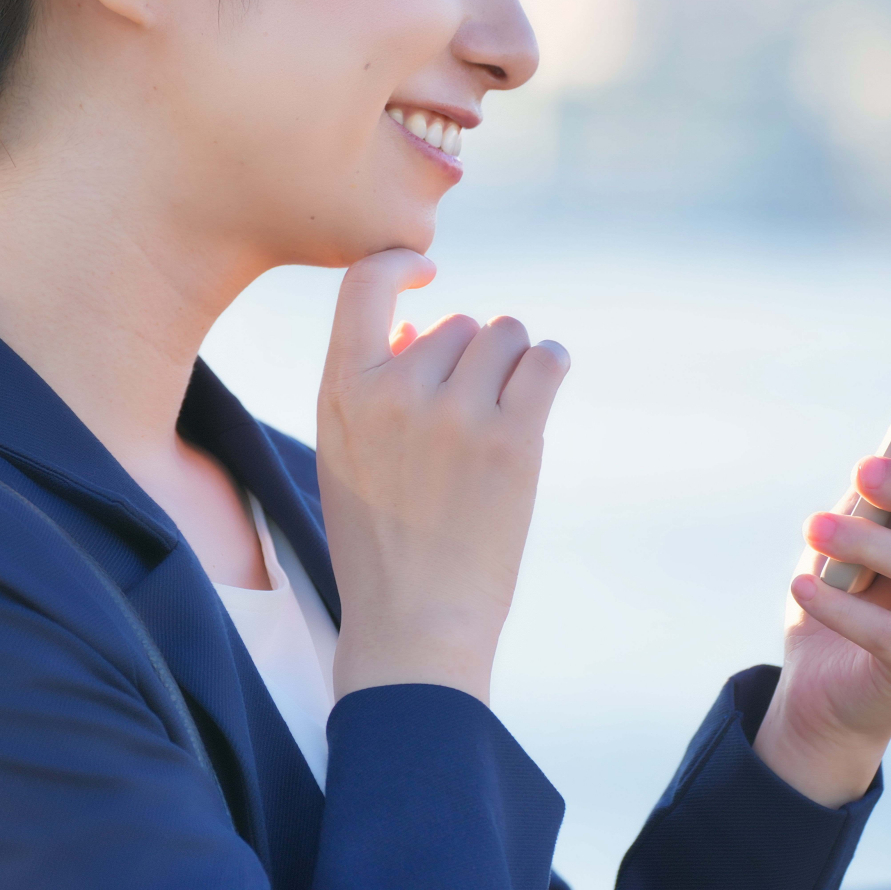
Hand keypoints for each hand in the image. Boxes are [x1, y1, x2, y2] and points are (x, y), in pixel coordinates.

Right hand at [316, 249, 569, 702]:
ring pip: (505, 335)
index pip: (365, 281)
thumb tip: (416, 323)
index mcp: (341, 390)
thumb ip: (369, 384)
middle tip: (468, 412)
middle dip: (470, 356)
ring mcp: (456, 414)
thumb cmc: (379, 540)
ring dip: (513, 360)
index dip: (401, 265)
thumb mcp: (344, 453)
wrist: (414, 624)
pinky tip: (542, 383)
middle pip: (459, 324)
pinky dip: (549, 365)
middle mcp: (395, 390)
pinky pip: (546, 361)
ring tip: (505, 405)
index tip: (427, 276)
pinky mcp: (511, 441)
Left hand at [753, 351, 890, 805]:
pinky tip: (802, 584)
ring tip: (814, 527)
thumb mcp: (850, 531)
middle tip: (862, 467)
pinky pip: (885, 632)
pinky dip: (839, 606)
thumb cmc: (842, 593)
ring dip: (868, 543)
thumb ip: (871, 499)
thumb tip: (880, 463)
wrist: (821, 691)